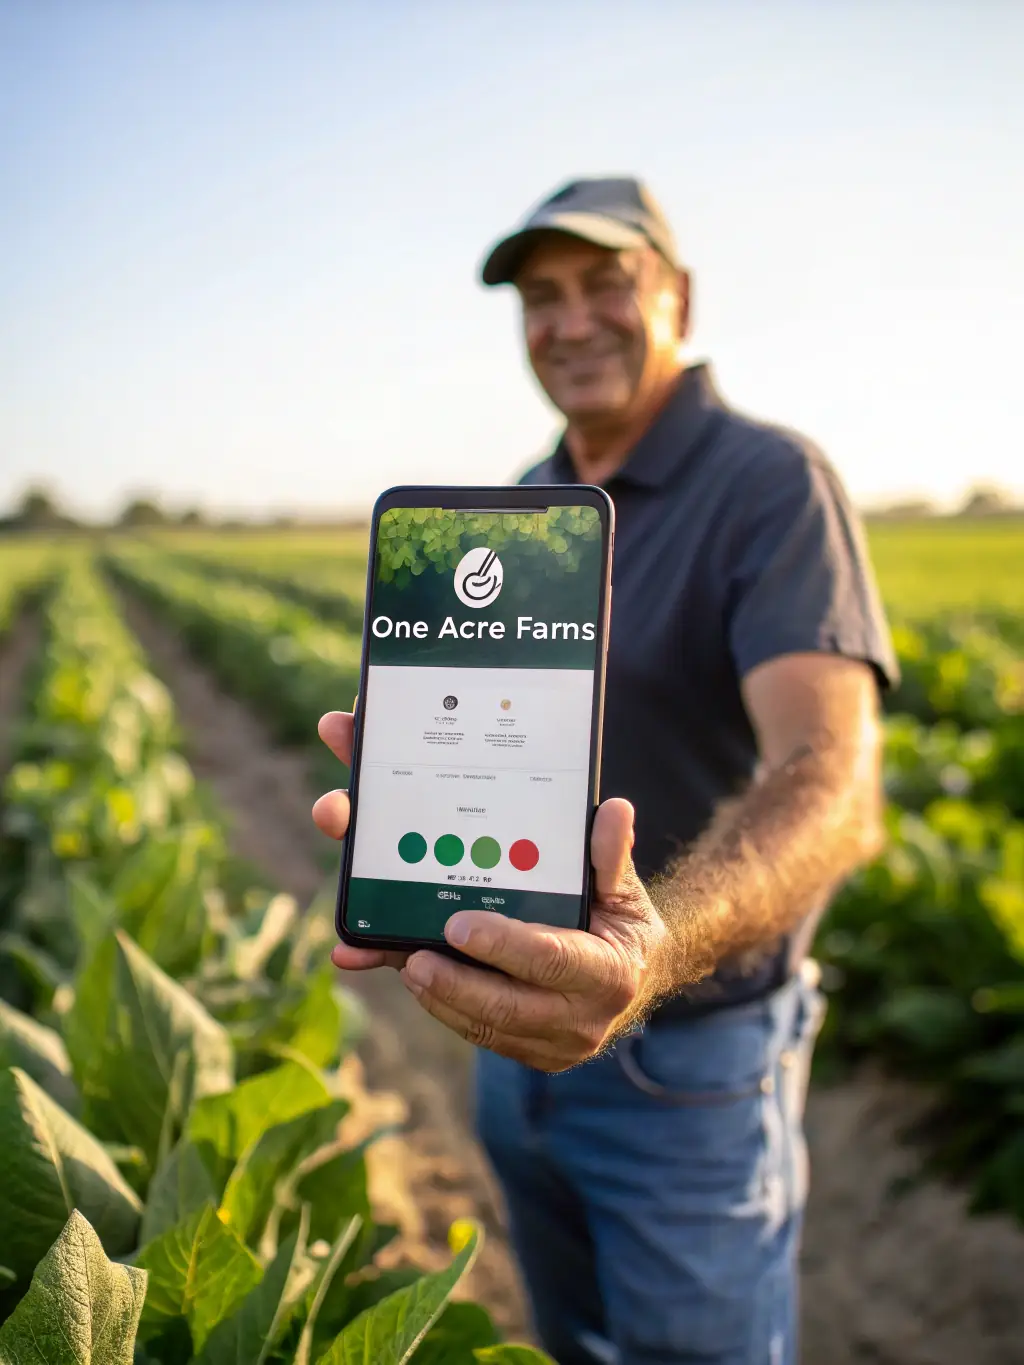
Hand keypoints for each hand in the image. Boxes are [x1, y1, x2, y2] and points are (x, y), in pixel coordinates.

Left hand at [313, 710, 670, 1070]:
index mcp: (607, 972)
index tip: (457, 925)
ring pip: (486, 1026)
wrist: (635, 975)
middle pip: (507, 1007)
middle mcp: (582, 1016)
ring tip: (404, 964)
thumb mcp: (622, 886)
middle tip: (412, 957)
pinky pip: (480, 1033)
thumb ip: (610, 853)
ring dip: (440, 998)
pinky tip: (416, 977)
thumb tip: (615, 811)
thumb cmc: (621, 921)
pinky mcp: (528, 1051)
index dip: (502, 945)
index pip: (550, 960)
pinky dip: (445, 1006)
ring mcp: (554, 1043)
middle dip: (454, 985)